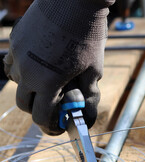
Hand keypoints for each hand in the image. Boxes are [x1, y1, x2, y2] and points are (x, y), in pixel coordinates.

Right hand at [3, 0, 113, 134]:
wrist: (75, 2)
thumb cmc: (88, 36)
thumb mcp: (93, 69)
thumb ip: (88, 93)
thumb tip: (87, 113)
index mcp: (47, 83)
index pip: (40, 116)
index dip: (50, 126)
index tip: (58, 126)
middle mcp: (27, 72)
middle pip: (24, 104)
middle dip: (38, 110)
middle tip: (53, 105)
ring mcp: (17, 55)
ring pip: (17, 83)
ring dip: (30, 89)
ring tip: (49, 81)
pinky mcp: (15, 40)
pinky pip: (13, 63)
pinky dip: (24, 70)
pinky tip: (39, 65)